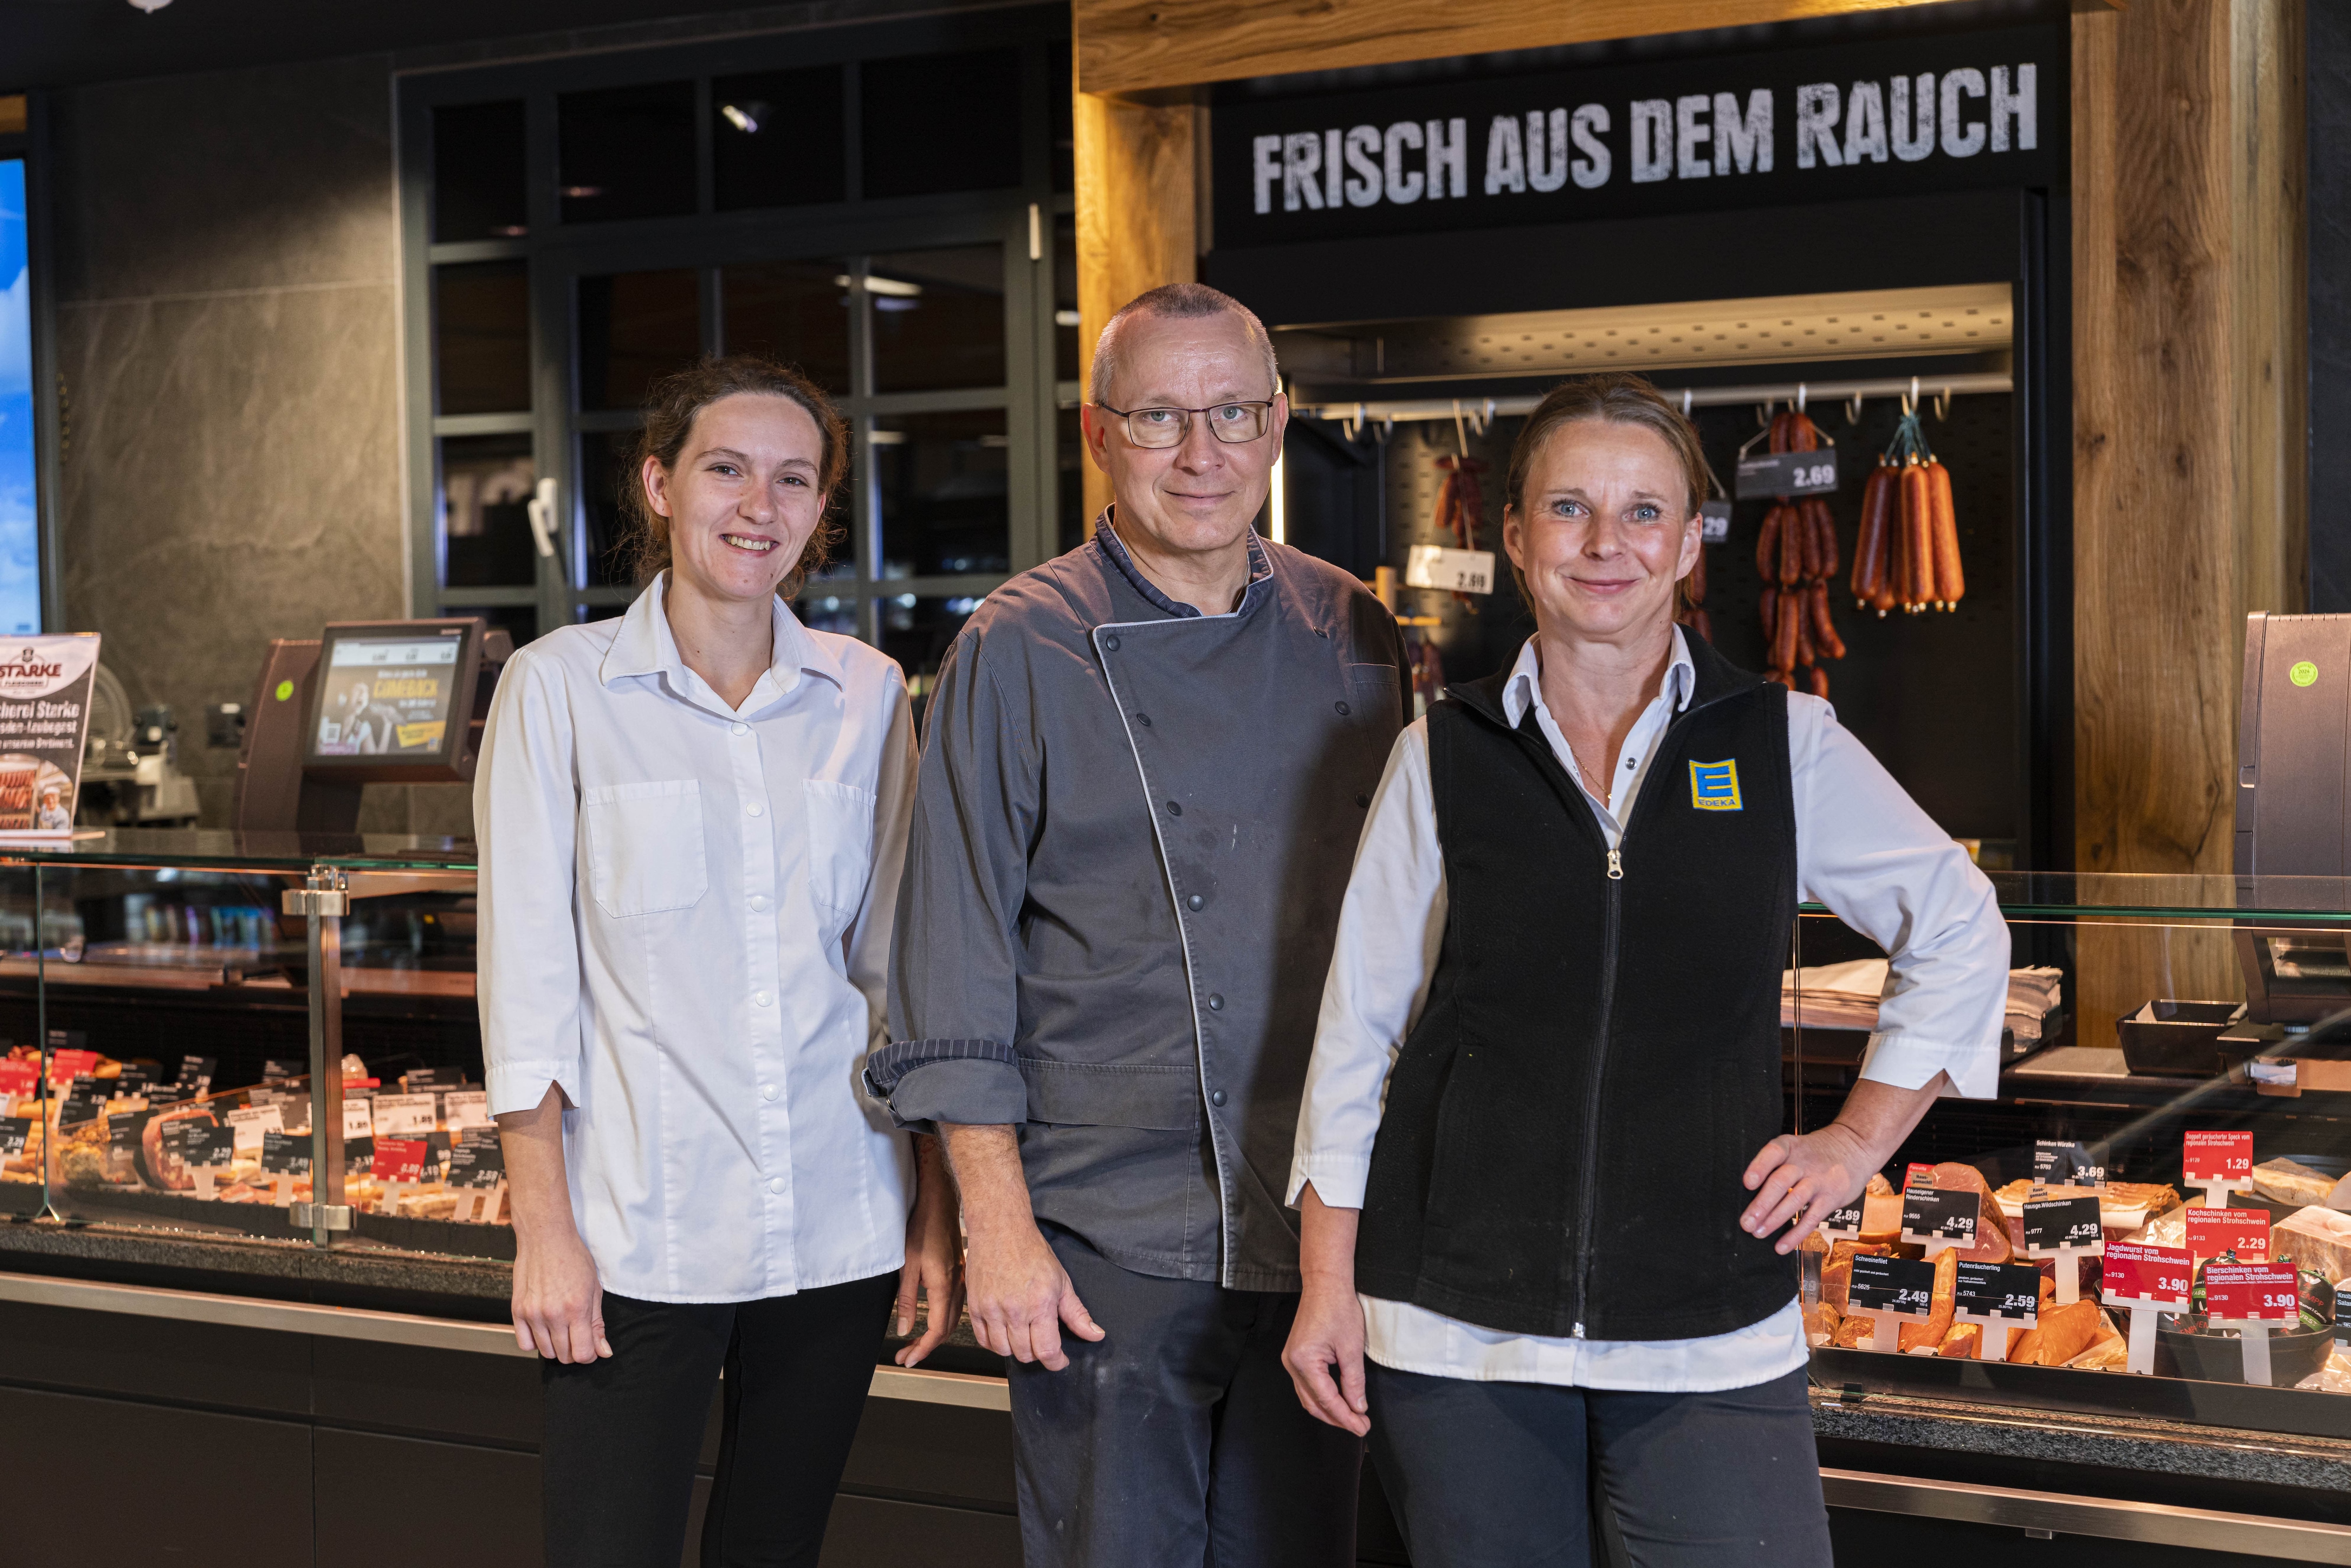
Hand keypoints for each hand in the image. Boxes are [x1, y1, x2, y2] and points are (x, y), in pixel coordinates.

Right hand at [512, 1228, 610, 1361]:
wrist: (546, 1238)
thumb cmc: (573, 1259)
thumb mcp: (594, 1288)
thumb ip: (597, 1323)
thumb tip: (603, 1352)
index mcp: (577, 1308)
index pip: (582, 1354)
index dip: (589, 1354)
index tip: (590, 1346)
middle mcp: (553, 1314)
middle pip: (564, 1356)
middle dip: (574, 1350)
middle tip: (576, 1333)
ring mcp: (533, 1313)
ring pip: (545, 1352)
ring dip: (555, 1346)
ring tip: (560, 1328)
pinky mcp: (517, 1311)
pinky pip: (525, 1344)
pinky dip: (535, 1342)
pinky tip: (543, 1328)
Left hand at [893, 1144, 965, 1367]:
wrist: (939, 1201)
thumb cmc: (922, 1227)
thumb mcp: (906, 1265)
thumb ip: (906, 1300)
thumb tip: (905, 1330)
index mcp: (944, 1286)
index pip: (937, 1330)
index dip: (923, 1349)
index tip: (908, 1359)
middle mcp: (957, 1286)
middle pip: (947, 1328)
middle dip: (926, 1345)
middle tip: (906, 1355)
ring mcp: (961, 1279)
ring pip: (953, 1317)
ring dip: (935, 1333)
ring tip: (915, 1342)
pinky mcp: (959, 1271)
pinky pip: (955, 1304)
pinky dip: (944, 1318)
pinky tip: (932, 1318)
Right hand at [963, 1216, 1102, 1369]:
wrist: (1000, 1230)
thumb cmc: (1032, 1252)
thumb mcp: (1062, 1281)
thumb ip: (1077, 1313)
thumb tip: (1095, 1335)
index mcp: (1040, 1304)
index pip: (1047, 1351)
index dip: (1057, 1362)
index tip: (1060, 1360)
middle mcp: (1015, 1310)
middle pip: (1025, 1354)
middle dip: (1037, 1353)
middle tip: (1042, 1341)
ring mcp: (992, 1309)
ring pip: (1003, 1351)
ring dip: (1015, 1349)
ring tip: (1023, 1336)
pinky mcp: (975, 1307)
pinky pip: (983, 1340)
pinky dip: (994, 1343)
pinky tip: (1004, 1332)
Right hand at [1282, 1280, 1369, 1435]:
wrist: (1325, 1284)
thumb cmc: (1339, 1309)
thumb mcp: (1351, 1348)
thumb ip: (1354, 1382)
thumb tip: (1358, 1408)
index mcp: (1303, 1362)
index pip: (1327, 1400)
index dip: (1346, 1417)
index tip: (1363, 1427)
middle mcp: (1291, 1364)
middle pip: (1313, 1404)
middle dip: (1337, 1418)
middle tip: (1360, 1427)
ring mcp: (1290, 1360)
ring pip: (1308, 1397)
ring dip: (1329, 1410)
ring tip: (1351, 1418)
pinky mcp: (1295, 1356)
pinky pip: (1307, 1386)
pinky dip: (1322, 1397)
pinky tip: (1338, 1401)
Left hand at [1741, 1121, 1873, 1254]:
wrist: (1854, 1147)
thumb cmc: (1815, 1152)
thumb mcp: (1796, 1147)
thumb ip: (1776, 1164)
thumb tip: (1748, 1193)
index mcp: (1790, 1147)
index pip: (1773, 1153)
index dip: (1759, 1167)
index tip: (1747, 1183)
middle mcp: (1803, 1163)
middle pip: (1780, 1182)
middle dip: (1761, 1205)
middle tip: (1746, 1222)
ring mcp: (1818, 1180)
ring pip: (1794, 1201)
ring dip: (1774, 1220)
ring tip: (1758, 1233)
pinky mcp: (1831, 1198)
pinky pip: (1811, 1218)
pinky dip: (1795, 1234)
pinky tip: (1782, 1246)